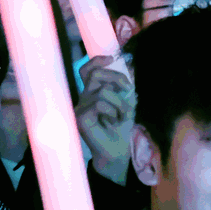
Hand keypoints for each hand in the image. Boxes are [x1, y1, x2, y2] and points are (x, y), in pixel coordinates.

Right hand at [75, 56, 136, 185]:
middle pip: (95, 74)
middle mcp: (83, 98)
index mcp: (92, 93)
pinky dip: (113, 111)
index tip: (112, 58)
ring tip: (122, 116)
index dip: (97, 61)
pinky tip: (114, 121)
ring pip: (103, 91)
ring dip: (120, 103)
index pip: (87, 70)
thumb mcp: (127, 103)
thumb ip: (125, 86)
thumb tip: (130, 65)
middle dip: (116, 78)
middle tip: (128, 90)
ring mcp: (80, 108)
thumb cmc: (120, 127)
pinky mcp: (81, 117)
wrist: (116, 151)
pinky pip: (100, 103)